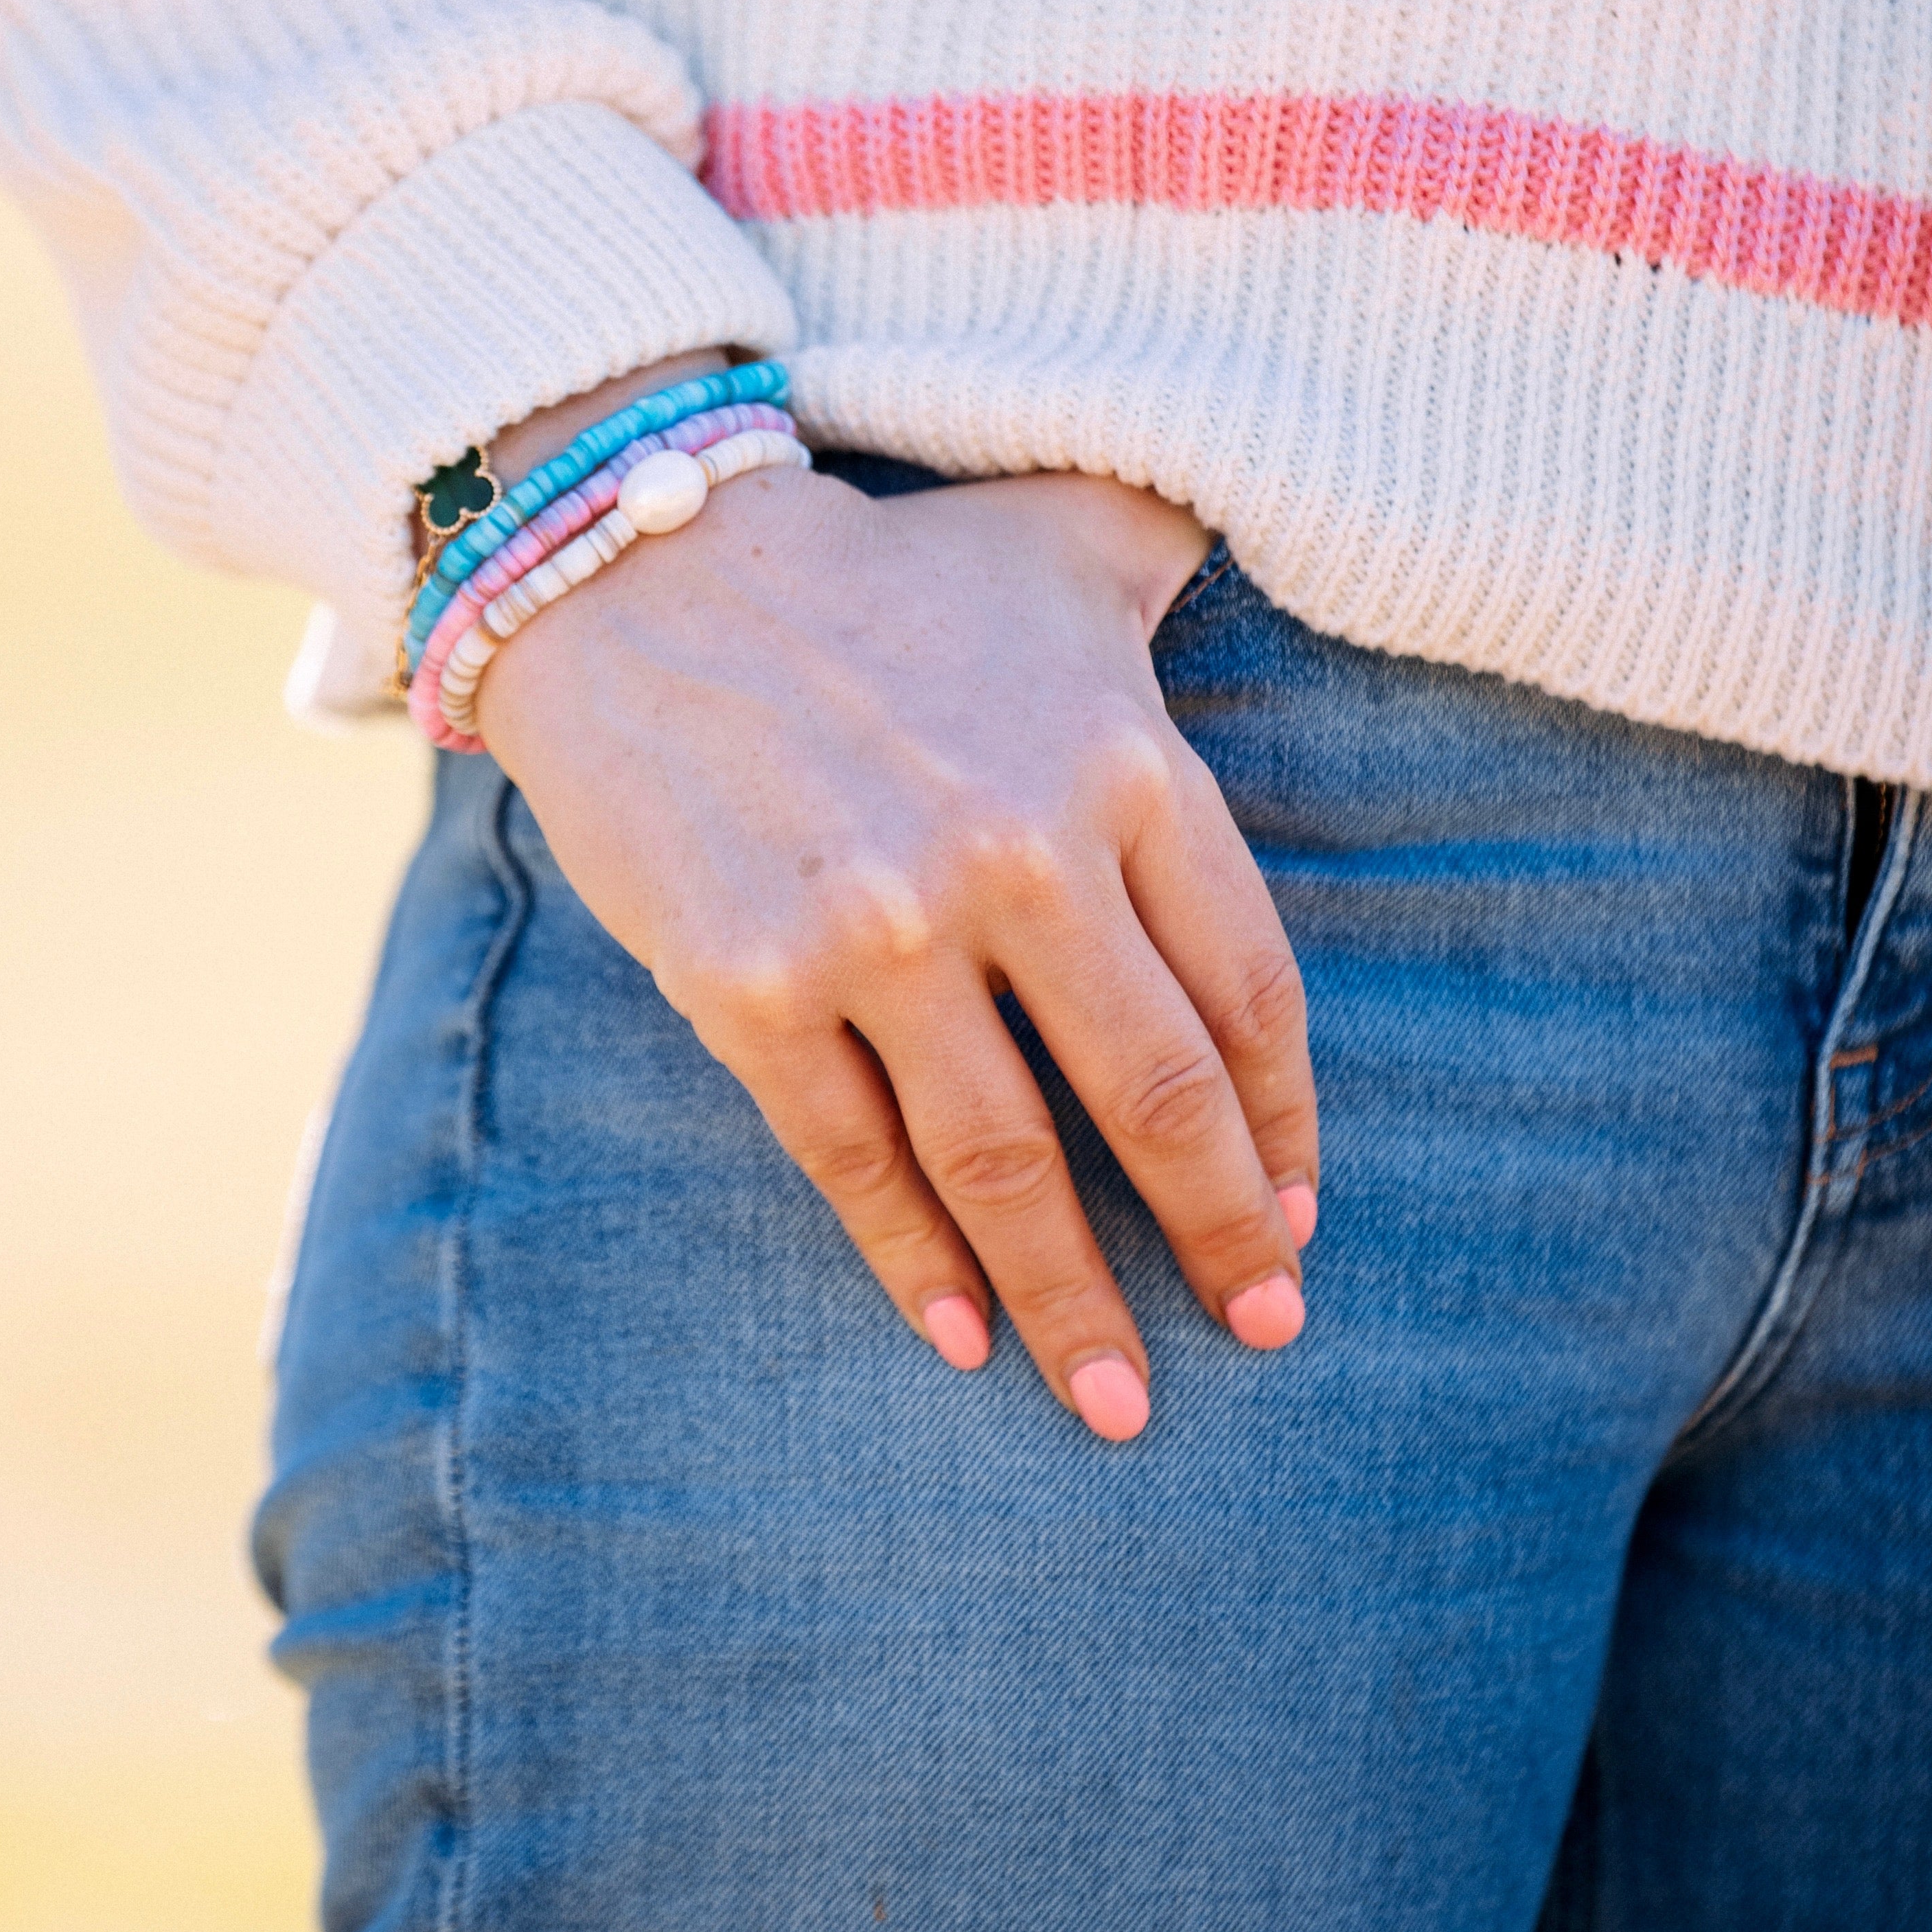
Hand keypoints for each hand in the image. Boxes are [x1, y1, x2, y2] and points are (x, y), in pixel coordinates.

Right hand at [468, 382, 1315, 1438]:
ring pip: (1011, 1161)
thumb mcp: (1063, 531)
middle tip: (1261, 1327)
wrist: (633, 568)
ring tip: (1120, 1400)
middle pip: (1154, 1097)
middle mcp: (1018, 856)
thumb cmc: (873, 560)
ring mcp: (879, 931)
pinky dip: (918, 1264)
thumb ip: (1178, 559)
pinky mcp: (753, 986)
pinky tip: (966, 1337)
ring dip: (1077, 1300)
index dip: (1282, 1123)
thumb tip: (1287, 531)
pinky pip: (856, 1160)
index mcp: (1121, 762)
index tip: (1299, 1211)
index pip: (1244, 989)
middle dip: (1220, 1235)